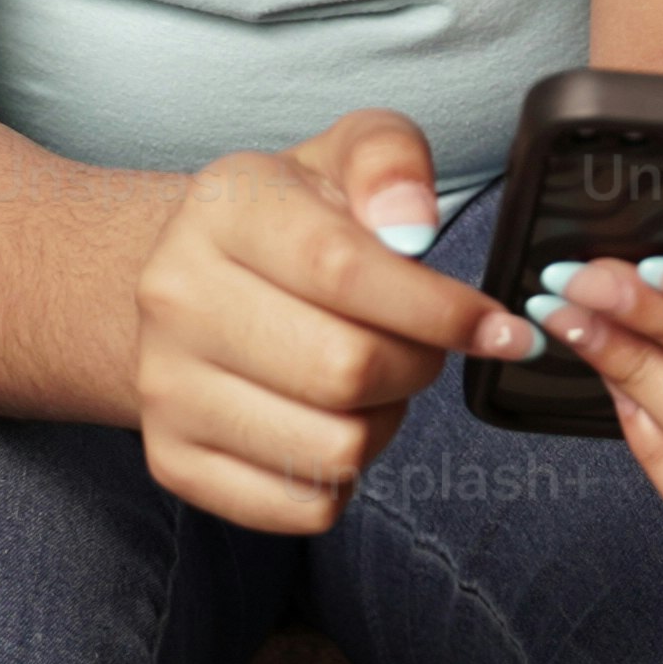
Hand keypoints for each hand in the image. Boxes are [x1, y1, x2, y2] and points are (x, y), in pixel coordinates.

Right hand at [128, 109, 540, 536]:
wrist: (190, 282)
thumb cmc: (290, 222)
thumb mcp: (342, 156)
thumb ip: (390, 161)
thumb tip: (411, 223)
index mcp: (222, 210)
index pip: (344, 270)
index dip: (438, 309)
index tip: (497, 328)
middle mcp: (176, 298)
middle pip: (345, 369)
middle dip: (415, 365)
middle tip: (419, 348)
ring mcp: (165, 387)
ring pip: (334, 448)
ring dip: (383, 424)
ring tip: (369, 384)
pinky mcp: (173, 460)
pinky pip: (302, 507)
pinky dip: (344, 479)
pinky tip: (330, 425)